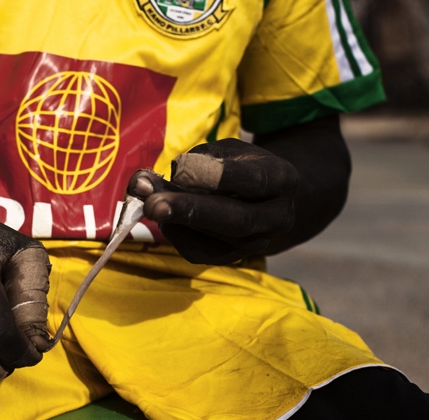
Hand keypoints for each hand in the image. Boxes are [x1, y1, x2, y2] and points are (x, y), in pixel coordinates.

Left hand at [128, 138, 298, 264]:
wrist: (263, 199)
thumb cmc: (239, 165)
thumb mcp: (227, 151)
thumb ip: (196, 161)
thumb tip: (155, 182)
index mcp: (282, 180)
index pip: (253, 180)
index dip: (219, 176)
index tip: (182, 169)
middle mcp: (278, 217)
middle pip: (236, 220)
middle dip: (190, 211)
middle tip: (152, 205)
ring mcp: (257, 242)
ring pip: (214, 239)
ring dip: (174, 221)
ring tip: (146, 200)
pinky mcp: (233, 258)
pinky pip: (198, 252)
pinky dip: (175, 234)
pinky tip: (165, 217)